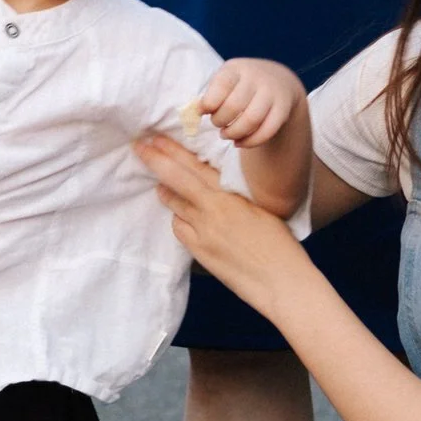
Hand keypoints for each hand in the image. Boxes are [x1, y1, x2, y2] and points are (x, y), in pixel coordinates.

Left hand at [134, 132, 309, 314]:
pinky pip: (180, 229)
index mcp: (231, 195)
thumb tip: (216, 188)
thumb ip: (234, 196)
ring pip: (175, 205)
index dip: (172, 151)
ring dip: (166, 192)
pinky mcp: (199, 252)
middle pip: (176, 179)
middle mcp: (212, 210)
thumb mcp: (259, 209)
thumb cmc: (280, 245)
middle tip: (139, 146)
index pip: (194, 166)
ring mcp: (202, 232)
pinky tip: (183, 218)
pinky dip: (179, 220)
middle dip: (155, 161)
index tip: (156, 138)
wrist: (280, 282)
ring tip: (160, 185)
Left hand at [187, 58, 303, 147]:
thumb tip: (194, 113)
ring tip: (226, 135)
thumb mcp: (225, 81)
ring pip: (251, 120)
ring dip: (234, 133)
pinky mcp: (282, 110)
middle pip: (234, 106)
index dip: (208, 103)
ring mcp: (271, 94)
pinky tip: (239, 143)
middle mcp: (256, 78)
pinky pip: (267, 131)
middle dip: (220, 121)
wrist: (279, 81)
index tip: (204, 111)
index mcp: (236, 69)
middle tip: (217, 124)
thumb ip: (210, 96)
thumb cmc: (241, 85)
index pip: (221, 85)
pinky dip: (250, 142)